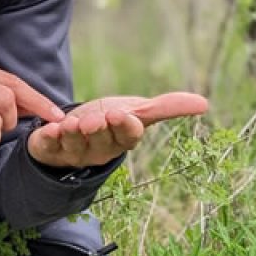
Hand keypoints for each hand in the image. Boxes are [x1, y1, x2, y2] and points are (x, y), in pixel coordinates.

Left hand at [27, 92, 208, 167]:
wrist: (72, 130)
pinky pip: (49, 145)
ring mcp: (74, 151)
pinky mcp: (49, 148)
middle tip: (97, 119)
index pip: (128, 137)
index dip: (125, 127)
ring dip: (75, 134)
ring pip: (76, 145)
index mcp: (122, 140)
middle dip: (100, 129)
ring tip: (74, 123)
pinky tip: (51, 128)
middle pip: (102, 141)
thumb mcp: (136, 110)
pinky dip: (49, 137)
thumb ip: (166, 107)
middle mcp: (99, 150)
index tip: (122, 113)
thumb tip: (205, 104)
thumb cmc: (109, 120)